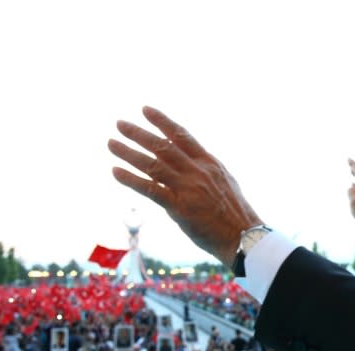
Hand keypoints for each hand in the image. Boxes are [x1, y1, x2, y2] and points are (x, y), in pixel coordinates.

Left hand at [109, 107, 263, 266]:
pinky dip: (131, 179)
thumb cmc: (235, 213)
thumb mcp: (224, 182)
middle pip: (162, 146)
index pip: (181, 135)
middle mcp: (196, 171)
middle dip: (139, 133)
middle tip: (119, 123)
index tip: (145, 110)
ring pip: (152, 164)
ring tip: (111, 143)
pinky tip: (115, 171)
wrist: (243, 236)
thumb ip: (205, 171)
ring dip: (129, 152)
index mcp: (209, 162)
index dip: (162, 121)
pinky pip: (150, 189)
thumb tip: (191, 165)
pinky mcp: (179, 207)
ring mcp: (187, 188)